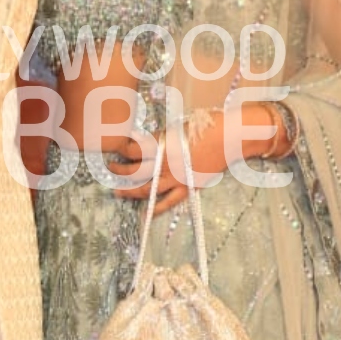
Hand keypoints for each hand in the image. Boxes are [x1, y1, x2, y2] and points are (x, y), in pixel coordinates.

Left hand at [109, 124, 227, 215]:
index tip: (115, 149)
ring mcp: (175, 177)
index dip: (120, 150)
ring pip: (145, 189)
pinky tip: (146, 214)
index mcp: (160, 143)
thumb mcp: (177, 126)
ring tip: (118, 191)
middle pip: (133, 170)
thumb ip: (160, 137)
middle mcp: (164, 162)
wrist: (230, 137)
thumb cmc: (206, 125)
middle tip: (110, 170)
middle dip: (118, 171)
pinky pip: (169, 202)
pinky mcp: (187, 187)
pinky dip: (157, 209)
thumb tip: (145, 143)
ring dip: (129, 191)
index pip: (131, 150)